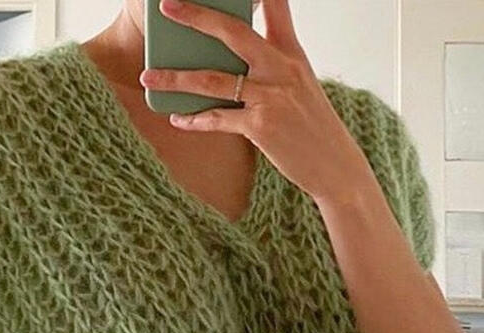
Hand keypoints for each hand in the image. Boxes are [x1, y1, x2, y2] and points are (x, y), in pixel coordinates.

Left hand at [138, 0, 373, 204]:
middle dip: (196, 17)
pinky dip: (194, 120)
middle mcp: (281, 69)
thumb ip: (274, 65)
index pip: (276, 7)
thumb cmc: (313, 126)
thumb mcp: (301, 85)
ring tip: (148, 77)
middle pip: (233, 33)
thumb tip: (237, 58)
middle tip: (167, 7)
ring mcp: (271, 97)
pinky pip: (218, 119)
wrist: (335, 166)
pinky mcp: (260, 127)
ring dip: (175, 78)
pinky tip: (177, 119)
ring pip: (212, 80)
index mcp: (292, 54)